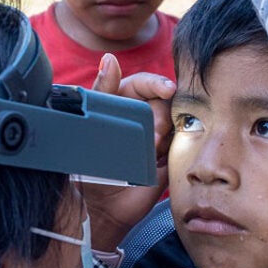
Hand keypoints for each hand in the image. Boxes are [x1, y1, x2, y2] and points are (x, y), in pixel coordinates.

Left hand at [84, 54, 174, 251]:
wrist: (97, 208)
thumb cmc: (86, 166)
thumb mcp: (88, 125)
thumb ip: (101, 92)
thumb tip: (110, 59)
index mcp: (120, 104)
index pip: (143, 83)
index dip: (156, 83)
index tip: (167, 89)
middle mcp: (140, 118)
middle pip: (162, 102)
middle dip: (160, 116)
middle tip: (151, 135)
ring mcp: (155, 138)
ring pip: (174, 123)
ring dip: (164, 136)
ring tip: (150, 152)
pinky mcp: (166, 159)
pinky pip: (180, 146)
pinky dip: (172, 152)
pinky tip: (158, 160)